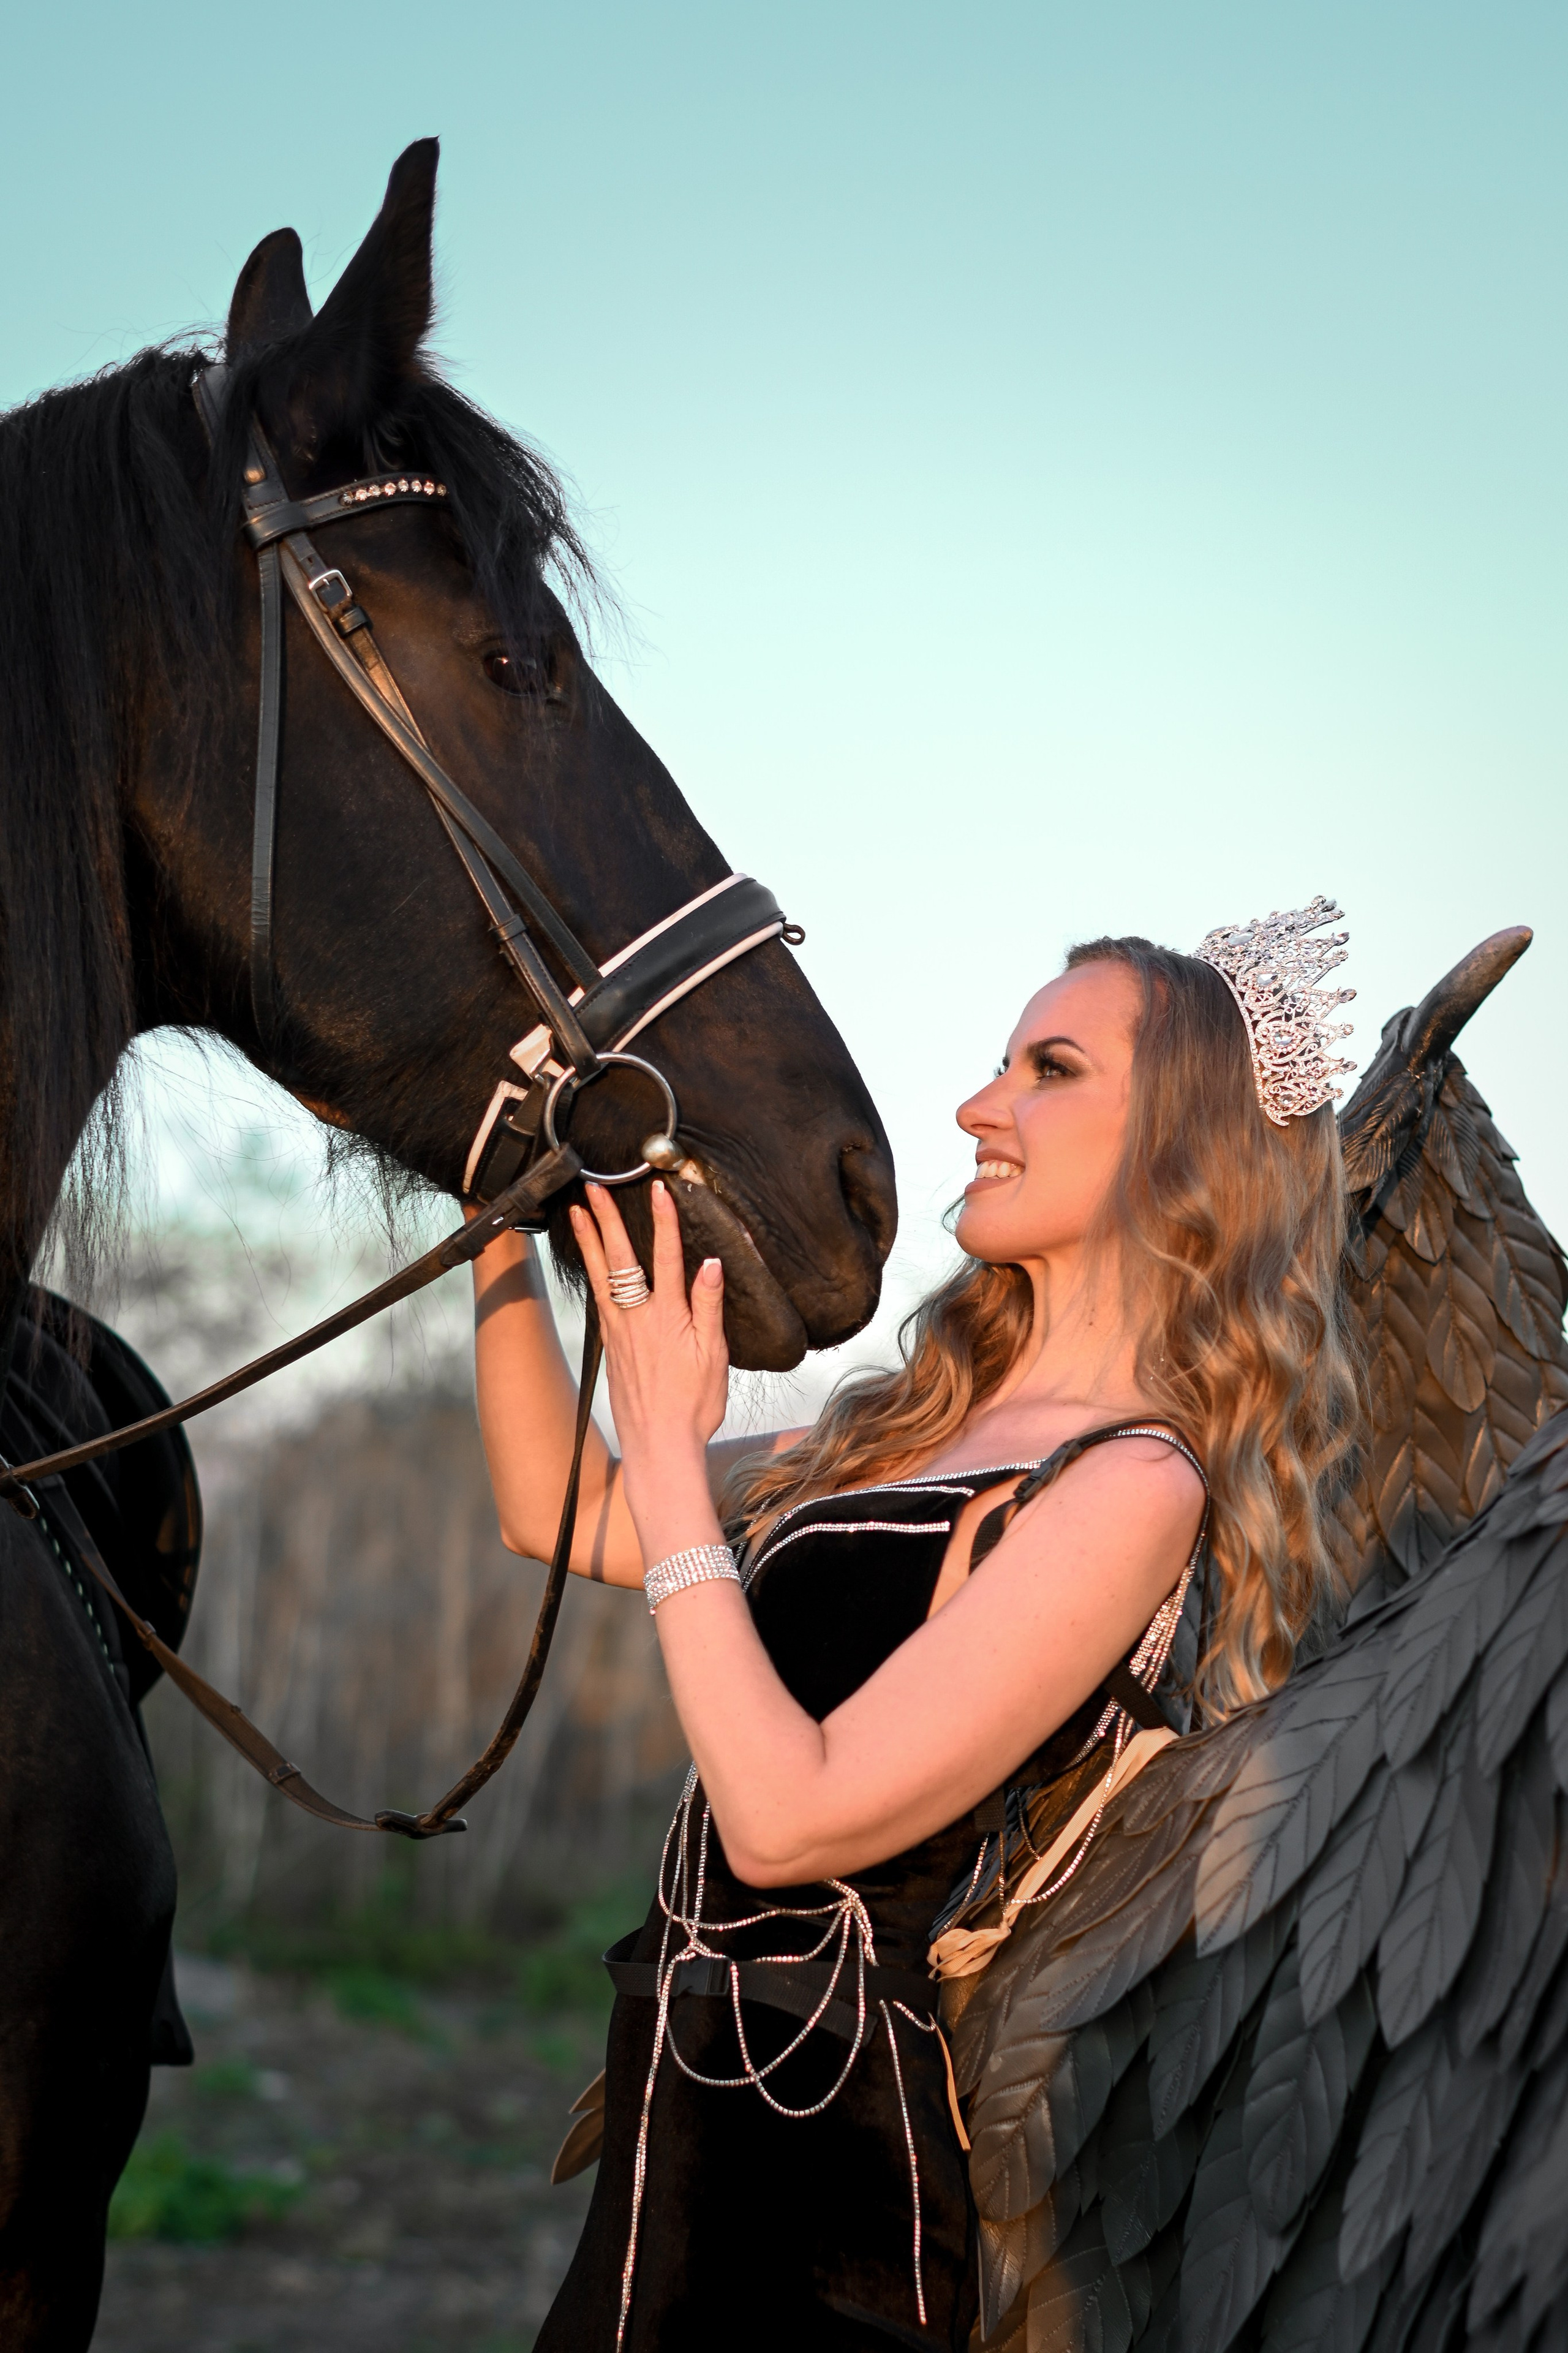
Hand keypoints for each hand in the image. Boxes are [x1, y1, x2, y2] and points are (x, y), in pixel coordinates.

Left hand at [570, 1181, 728, 1537]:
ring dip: (589, 1242)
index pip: (666, 1256)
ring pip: (601, 1276)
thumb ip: (709, 1306)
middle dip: (607, 1219)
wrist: (659, 1445)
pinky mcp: (611, 1347)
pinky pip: (598, 1301)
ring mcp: (620, 1332)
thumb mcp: (714, 1356)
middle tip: (593, 1187)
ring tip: (577, 1213)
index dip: (663, 1220)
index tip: (658, 1188)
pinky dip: (591, 1275)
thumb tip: (711, 1263)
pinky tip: (589, 1266)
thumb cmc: (694, 1405)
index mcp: (668, 1316)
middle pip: (620, 1259)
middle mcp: (638, 1318)